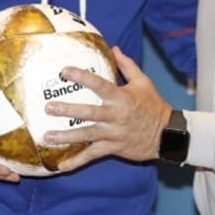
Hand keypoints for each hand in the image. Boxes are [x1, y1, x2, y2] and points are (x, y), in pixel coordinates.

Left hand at [43, 46, 171, 171]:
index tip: (65, 71)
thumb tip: (114, 48)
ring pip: (87, 135)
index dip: (82, 77)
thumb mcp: (143, 82)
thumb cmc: (153, 105)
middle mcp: (115, 115)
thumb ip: (127, 65)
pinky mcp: (113, 148)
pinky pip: (93, 155)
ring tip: (47, 136)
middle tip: (49, 107)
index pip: (99, 85)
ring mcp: (113, 133)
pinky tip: (62, 166)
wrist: (167, 134)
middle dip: (68, 110)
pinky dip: (77, 161)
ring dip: (66, 137)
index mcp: (121, 97)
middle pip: (89, 113)